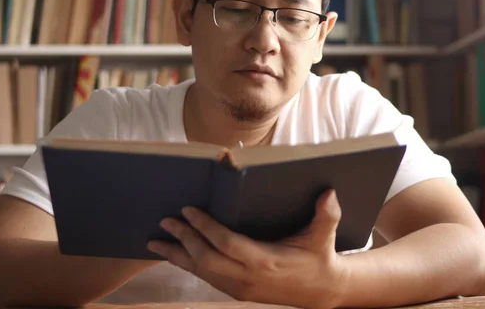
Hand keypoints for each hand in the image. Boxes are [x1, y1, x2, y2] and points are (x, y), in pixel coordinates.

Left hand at [147, 190, 348, 308]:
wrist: (321, 292)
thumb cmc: (320, 259)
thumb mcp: (325, 237)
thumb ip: (327, 215)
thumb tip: (329, 192)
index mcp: (266, 262)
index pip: (227, 243)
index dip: (205, 227)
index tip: (188, 210)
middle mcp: (248, 278)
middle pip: (206, 259)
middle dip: (183, 239)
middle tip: (166, 220)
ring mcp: (240, 288)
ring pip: (201, 272)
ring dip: (177, 255)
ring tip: (155, 241)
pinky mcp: (237, 292)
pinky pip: (206, 278)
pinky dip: (187, 265)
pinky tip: (175, 256)